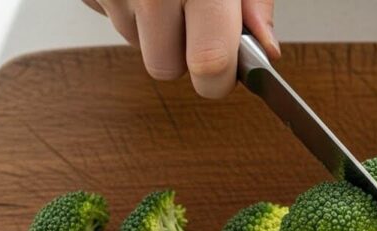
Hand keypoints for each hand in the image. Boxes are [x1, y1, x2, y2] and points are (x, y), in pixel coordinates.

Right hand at [81, 0, 280, 97]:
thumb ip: (254, 3)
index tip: (225, 72)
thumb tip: (266, 52)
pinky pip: (110, 17)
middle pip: (164, 68)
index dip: (219, 78)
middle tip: (194, 17)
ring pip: (136, 45)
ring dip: (153, 27)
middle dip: (182, 54)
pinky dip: (127, 6)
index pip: (210, 66)